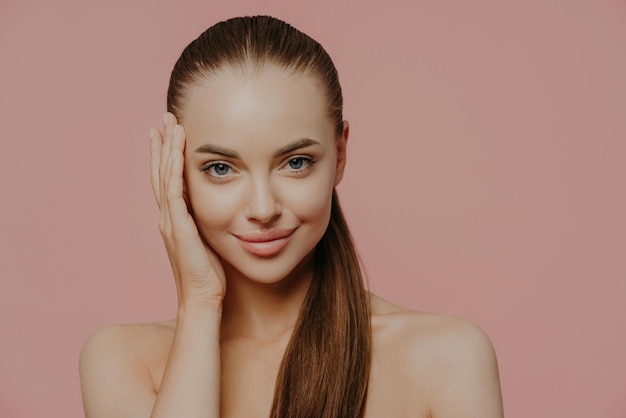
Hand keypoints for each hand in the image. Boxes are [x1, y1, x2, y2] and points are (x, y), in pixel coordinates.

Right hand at [150, 112, 225, 307]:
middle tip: (164, 119)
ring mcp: (170, 222)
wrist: (203, 300)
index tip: (167, 133)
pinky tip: (175, 151)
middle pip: (160, 173)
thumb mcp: (208, 242)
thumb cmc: (209, 276)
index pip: (166, 181)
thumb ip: (207, 224)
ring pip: (164, 177)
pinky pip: (174, 192)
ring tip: (169, 125)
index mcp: (174, 220)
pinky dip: (173, 169)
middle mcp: (167, 218)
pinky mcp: (179, 228)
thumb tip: (222, 209)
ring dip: (166, 149)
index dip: (164, 157)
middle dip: (162, 145)